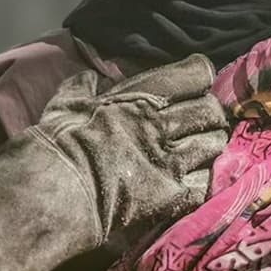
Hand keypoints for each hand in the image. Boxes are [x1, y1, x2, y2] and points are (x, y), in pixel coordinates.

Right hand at [0, 55, 228, 270]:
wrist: (55, 189)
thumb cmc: (57, 142)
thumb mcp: (65, 102)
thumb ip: (83, 85)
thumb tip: (91, 74)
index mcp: (139, 98)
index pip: (191, 74)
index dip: (199, 75)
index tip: (197, 79)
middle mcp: (161, 125)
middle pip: (210, 110)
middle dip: (211, 112)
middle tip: (203, 118)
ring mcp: (170, 161)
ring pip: (214, 143)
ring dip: (211, 143)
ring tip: (202, 148)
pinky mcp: (172, 195)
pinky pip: (206, 181)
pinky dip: (203, 179)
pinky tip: (194, 179)